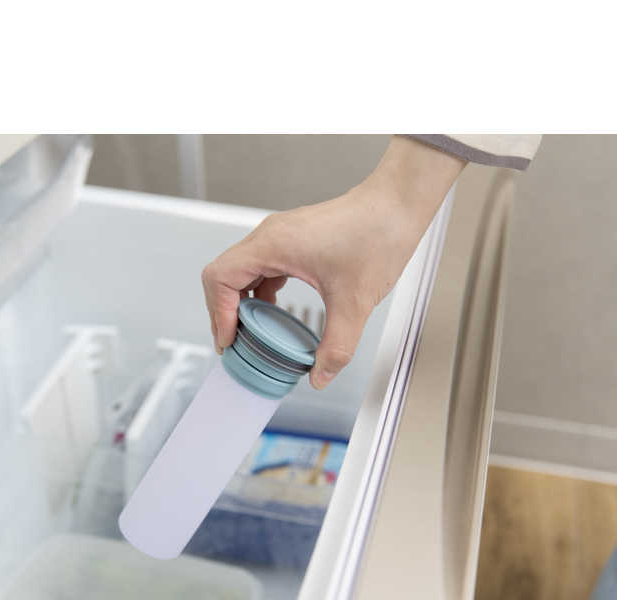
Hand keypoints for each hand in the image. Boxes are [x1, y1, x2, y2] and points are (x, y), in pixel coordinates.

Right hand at [201, 136, 465, 388]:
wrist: (399, 205)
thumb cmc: (377, 235)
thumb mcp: (354, 303)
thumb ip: (336, 347)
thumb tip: (320, 377)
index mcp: (272, 245)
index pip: (220, 279)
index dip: (218, 315)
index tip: (230, 342)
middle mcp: (270, 236)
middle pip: (224, 276)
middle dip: (225, 313)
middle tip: (237, 344)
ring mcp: (280, 236)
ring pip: (242, 271)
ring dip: (242, 303)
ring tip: (253, 333)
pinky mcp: (294, 240)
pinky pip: (262, 267)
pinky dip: (260, 292)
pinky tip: (275, 312)